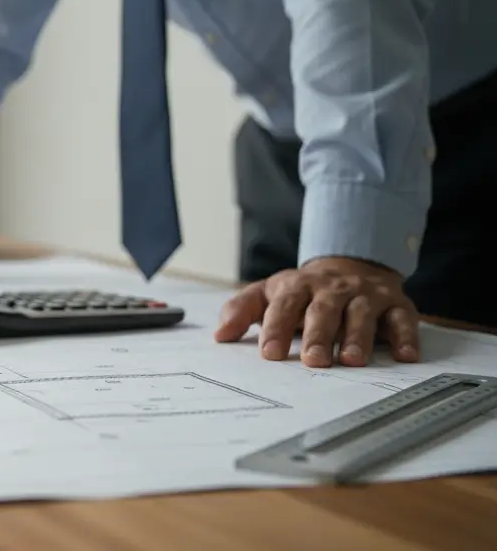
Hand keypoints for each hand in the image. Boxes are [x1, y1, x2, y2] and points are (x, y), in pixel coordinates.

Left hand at [213, 257, 420, 366]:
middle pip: (324, 310)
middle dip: (318, 335)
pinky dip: (406, 337)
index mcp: (298, 286)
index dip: (276, 328)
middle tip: (312, 361)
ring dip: (357, 337)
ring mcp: (365, 295)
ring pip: (362, 314)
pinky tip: (405, 356)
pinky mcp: (395, 304)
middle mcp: (333, 289)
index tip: (269, 354)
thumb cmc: (304, 292)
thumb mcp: (270, 294)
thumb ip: (242, 310)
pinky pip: (403, 319)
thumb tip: (220, 335)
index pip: (284, 305)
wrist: (350, 265)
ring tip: (351, 360)